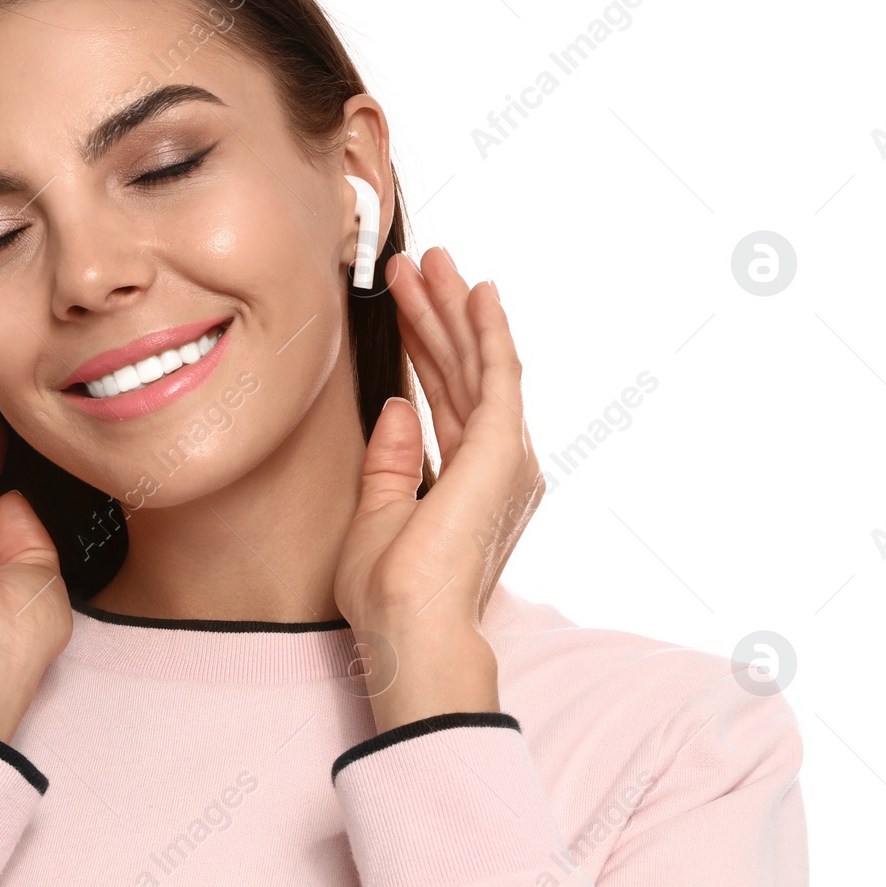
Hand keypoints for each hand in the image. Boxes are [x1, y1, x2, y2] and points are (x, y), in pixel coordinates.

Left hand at [333, 249, 543, 732]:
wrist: (409, 625)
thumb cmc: (390, 591)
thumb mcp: (379, 512)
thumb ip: (392, 460)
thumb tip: (397, 408)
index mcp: (469, 481)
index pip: (444, 397)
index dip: (425, 346)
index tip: (406, 303)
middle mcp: (497, 465)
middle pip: (462, 372)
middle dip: (440, 315)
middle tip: (420, 263)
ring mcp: (506, 456)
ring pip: (476, 364)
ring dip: (453, 310)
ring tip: (432, 261)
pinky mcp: (503, 448)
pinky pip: (496, 374)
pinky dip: (487, 330)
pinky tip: (477, 291)